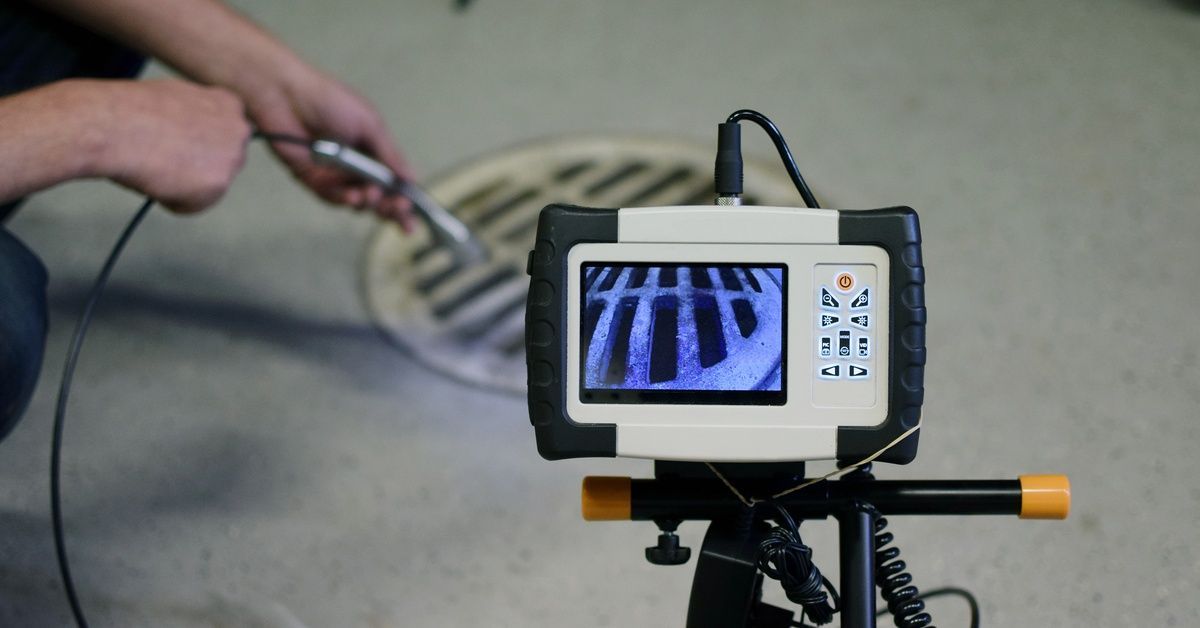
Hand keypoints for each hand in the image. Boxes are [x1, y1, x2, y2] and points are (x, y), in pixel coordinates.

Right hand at [85, 79, 250, 213]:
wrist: (116, 125)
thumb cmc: (132, 110)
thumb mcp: (174, 99)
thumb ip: (195, 117)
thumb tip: (191, 134)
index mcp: (229, 104)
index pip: (226, 134)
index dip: (200, 142)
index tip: (182, 144)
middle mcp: (239, 130)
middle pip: (223, 162)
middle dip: (199, 166)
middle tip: (167, 160)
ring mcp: (232, 158)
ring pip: (209, 185)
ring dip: (185, 184)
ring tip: (156, 165)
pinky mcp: (218, 184)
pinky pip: (193, 204)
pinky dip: (173, 201)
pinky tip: (155, 181)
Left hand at [245, 70, 414, 230]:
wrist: (286, 95)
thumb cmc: (330, 100)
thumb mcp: (370, 125)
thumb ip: (390, 155)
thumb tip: (412, 179)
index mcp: (373, 148)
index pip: (394, 179)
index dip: (404, 199)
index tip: (411, 216)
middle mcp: (355, 164)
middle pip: (378, 196)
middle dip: (389, 207)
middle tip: (395, 209)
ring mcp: (334, 173)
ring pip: (357, 202)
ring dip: (368, 203)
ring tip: (370, 195)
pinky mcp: (312, 179)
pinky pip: (332, 198)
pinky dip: (344, 200)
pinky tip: (352, 197)